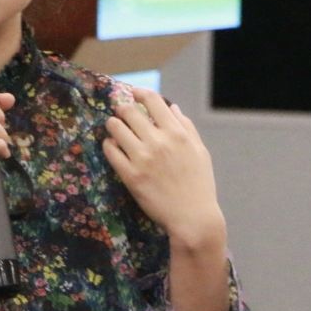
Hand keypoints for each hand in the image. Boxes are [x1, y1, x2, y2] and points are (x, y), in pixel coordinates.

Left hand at [103, 87, 225, 246]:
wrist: (192, 218)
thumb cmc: (199, 184)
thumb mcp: (200, 152)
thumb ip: (186, 127)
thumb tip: (173, 108)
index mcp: (177, 133)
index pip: (153, 101)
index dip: (140, 93)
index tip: (134, 94)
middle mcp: (158, 141)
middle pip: (129, 111)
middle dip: (123, 109)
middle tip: (122, 114)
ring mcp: (142, 158)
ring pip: (115, 127)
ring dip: (114, 124)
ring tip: (116, 129)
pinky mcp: (129, 175)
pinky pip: (110, 151)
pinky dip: (109, 145)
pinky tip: (113, 147)